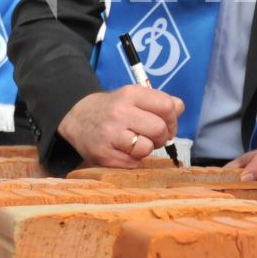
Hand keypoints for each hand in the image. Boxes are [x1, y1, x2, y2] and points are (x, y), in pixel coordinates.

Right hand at [59, 86, 182, 167]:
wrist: (77, 118)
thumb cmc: (112, 109)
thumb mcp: (133, 97)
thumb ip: (159, 101)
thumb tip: (180, 108)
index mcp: (130, 94)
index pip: (167, 106)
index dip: (173, 119)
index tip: (168, 125)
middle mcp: (119, 112)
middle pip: (159, 130)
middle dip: (161, 137)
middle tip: (152, 137)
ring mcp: (109, 135)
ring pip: (147, 148)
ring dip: (146, 149)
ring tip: (135, 143)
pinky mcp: (103, 155)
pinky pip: (133, 163)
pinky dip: (133, 159)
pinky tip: (123, 150)